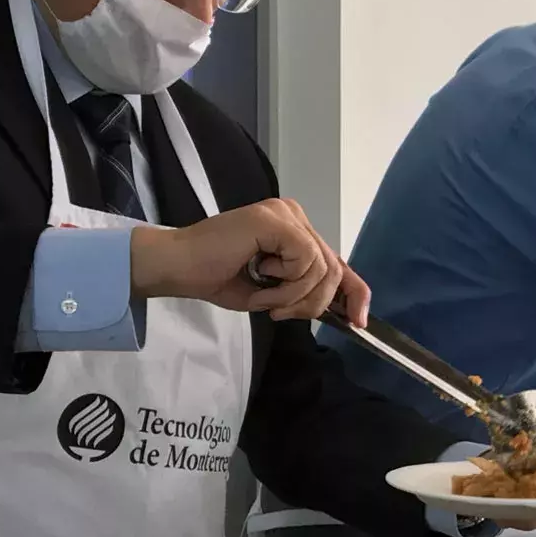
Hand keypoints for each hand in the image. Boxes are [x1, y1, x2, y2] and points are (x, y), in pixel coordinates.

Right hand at [130, 198, 369, 323]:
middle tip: (279, 312)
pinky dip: (286, 285)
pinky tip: (260, 278)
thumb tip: (339, 308)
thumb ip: (303, 291)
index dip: (355, 293)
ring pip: (322, 269)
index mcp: (294, 229)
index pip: (338, 262)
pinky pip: (305, 262)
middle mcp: (295, 215)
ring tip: (264, 296)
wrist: (177, 267)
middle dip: (313, 303)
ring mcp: (286, 214)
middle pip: (335, 268)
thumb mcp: (271, 292)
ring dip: (293, 297)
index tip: (358, 322)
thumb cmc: (214, 277)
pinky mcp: (277, 220)